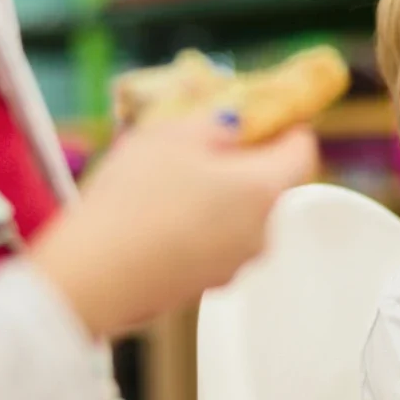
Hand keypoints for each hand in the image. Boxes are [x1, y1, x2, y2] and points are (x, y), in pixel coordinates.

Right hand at [30, 115, 317, 336]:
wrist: (97, 275)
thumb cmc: (137, 198)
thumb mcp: (172, 136)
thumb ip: (215, 124)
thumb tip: (234, 125)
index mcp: (265, 189)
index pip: (303, 151)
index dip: (289, 128)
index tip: (270, 116)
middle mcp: (263, 231)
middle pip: (271, 186)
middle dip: (246, 163)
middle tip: (209, 145)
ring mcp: (238, 263)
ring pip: (242, 217)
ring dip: (223, 197)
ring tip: (176, 181)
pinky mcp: (210, 284)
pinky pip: (218, 243)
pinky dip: (203, 226)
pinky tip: (164, 217)